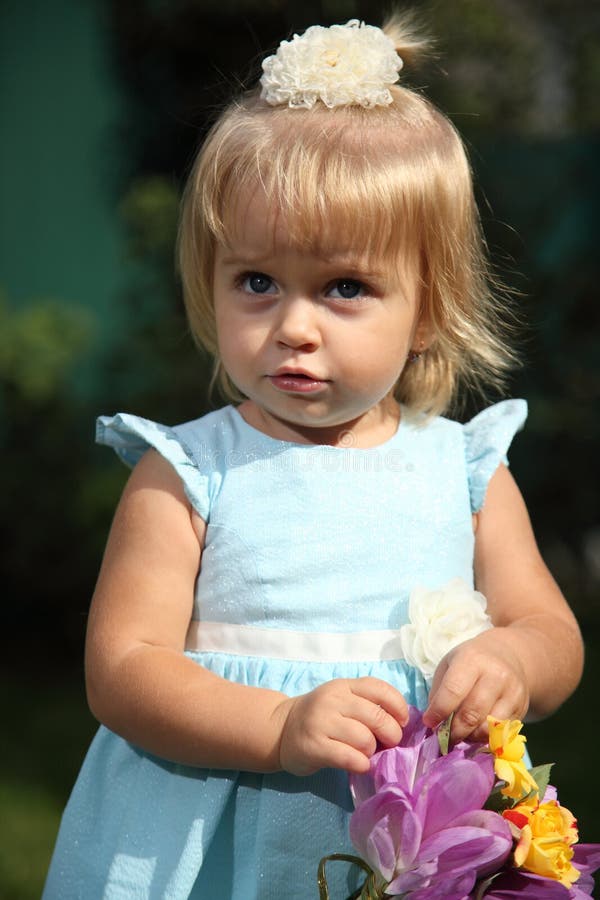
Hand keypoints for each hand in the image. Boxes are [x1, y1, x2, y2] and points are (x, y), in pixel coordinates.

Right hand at [274, 677, 408, 775]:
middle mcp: (333, 700)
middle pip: (377, 717)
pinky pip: (350, 758)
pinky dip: (361, 764)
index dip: (399, 707)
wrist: (281, 729)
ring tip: (365, 753)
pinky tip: (358, 764)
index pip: (381, 689)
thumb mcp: (341, 699)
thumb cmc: (320, 716)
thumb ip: (367, 704)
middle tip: (387, 744)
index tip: (401, 722)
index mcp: (344, 685)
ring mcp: (321, 722)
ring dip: (372, 751)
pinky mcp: (314, 747)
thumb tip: (402, 724)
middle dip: (391, 735)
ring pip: (365, 739)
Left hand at [422, 629, 529, 742]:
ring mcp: (512, 692)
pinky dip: (485, 737)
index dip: (438, 711)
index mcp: (472, 659)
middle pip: (471, 713)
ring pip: (488, 727)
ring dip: (470, 737)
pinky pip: (501, 732)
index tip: (429, 722)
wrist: (507, 655)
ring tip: (461, 735)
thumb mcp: (449, 664)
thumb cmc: (471, 661)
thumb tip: (434, 721)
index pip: (453, 691)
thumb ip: (440, 691)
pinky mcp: (522, 707)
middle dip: (454, 731)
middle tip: (444, 737)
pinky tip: (476, 732)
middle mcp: (495, 674)